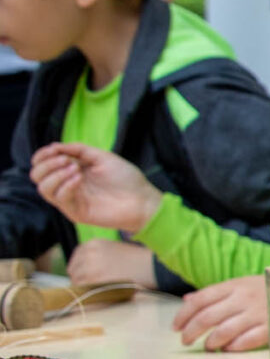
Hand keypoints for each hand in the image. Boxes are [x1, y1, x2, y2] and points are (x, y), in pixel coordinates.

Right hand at [28, 142, 159, 231]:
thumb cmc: (126, 178)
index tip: (54, 149)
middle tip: (67, 160)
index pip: (43, 165)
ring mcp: (70, 200)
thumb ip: (79, 150)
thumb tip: (55, 146)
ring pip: (43, 188)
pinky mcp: (76, 212)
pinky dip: (65, 185)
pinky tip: (78, 179)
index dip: (43, 155)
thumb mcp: (102, 157)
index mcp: (71, 171)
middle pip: (37, 176)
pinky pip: (59, 199)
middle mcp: (67, 185)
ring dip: (55, 175)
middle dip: (47, 164)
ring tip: (75, 169)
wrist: (143, 199)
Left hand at [66, 239, 158, 290]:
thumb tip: (84, 271)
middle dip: (81, 278)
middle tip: (94, 286)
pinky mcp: (93, 279)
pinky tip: (99, 293)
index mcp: (93, 243)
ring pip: (76, 281)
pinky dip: (87, 293)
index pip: (76, 258)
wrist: (152, 267)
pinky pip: (81, 289)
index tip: (87, 276)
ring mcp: (89, 266)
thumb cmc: (138, 261)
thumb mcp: (114, 250)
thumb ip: (97, 256)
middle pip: (73, 270)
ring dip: (84, 287)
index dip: (81, 269)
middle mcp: (88, 253)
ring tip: (99, 290)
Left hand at [173, 275, 269, 350]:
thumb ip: (215, 293)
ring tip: (208, 347)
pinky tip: (228, 349)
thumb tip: (188, 301)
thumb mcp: (241, 284)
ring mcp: (258, 313)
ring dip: (211, 342)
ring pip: (224, 331)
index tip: (175, 327)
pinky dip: (233, 347)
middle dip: (191, 332)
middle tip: (185, 341)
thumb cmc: (267, 289)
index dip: (183, 315)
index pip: (200, 300)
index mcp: (234, 285)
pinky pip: (246, 341)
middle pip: (208, 317)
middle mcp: (244, 298)